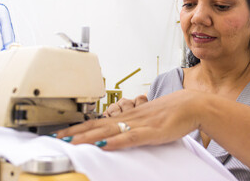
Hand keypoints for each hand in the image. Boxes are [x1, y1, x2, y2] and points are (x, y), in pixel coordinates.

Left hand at [56, 90, 201, 149]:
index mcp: (129, 116)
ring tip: (72, 142)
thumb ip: (133, 127)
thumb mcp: (148, 119)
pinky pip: (133, 137)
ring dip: (90, 137)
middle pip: (98, 126)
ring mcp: (141, 124)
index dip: (79, 128)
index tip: (63, 132)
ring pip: (111, 130)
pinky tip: (106, 145)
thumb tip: (118, 136)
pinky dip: (118, 141)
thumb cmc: (171, 111)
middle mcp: (131, 118)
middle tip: (58, 138)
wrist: (191, 105)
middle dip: (77, 133)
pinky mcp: (153, 132)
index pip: (99, 122)